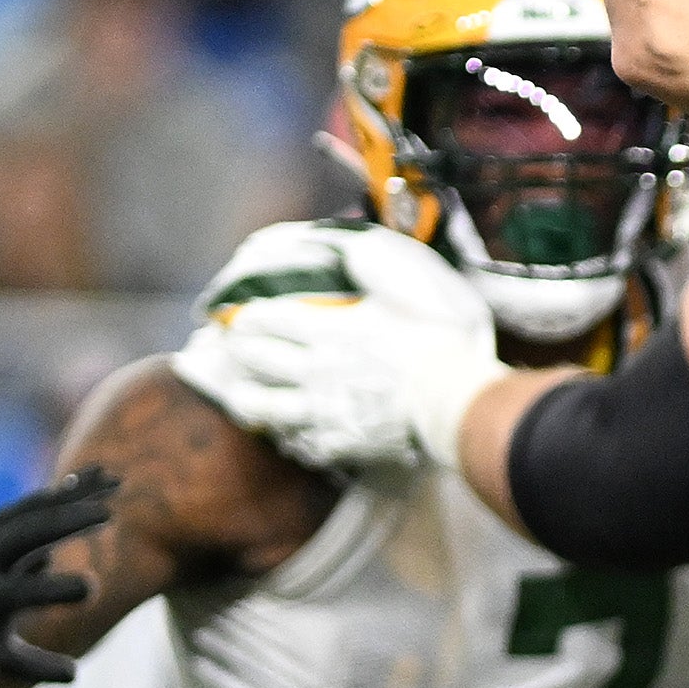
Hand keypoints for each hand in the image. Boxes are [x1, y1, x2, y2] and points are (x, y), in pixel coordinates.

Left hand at [173, 228, 501, 474]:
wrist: (457, 403)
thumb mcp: (410, 292)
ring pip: (263, 406)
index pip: (270, 319)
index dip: (247, 315)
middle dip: (238, 350)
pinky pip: (297, 441)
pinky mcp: (336, 443)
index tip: (239, 315)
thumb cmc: (440, 345)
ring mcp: (322, 411)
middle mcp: (316, 371)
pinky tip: (289, 431)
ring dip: (245, 396)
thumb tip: (346, 244)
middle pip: (257, 360)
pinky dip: (287, 434)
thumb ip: (373, 267)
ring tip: (241, 393)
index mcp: (331, 331)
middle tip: (231, 347)